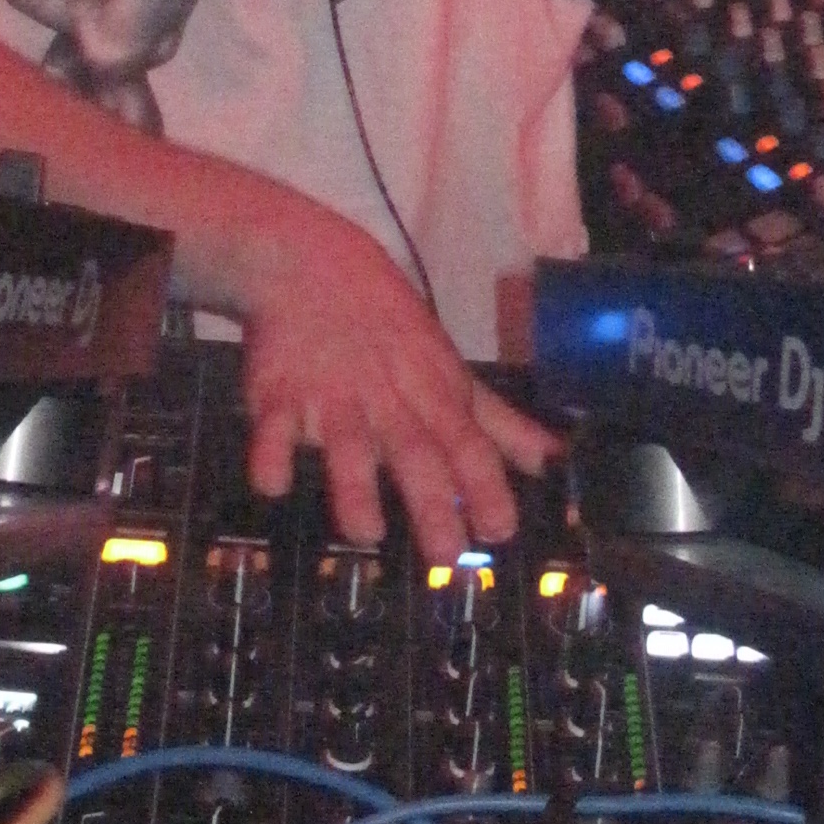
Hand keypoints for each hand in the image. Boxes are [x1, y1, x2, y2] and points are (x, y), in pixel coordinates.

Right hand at [234, 195, 556, 561]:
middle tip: (446, 557)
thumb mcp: (449, 370)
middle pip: (414, 452)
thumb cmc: (390, 329)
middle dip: (432, 502)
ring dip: (355, 488)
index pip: (468, 444)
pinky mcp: (278, 393)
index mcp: (432, 395)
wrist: (309, 266)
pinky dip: (271, 453)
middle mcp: (387, 401)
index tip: (500, 531)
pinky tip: (272, 483)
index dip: (486, 486)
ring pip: (346, 444)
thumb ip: (497, 424)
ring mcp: (331, 397)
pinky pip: (272, 426)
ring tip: (365, 532)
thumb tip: (552, 461)